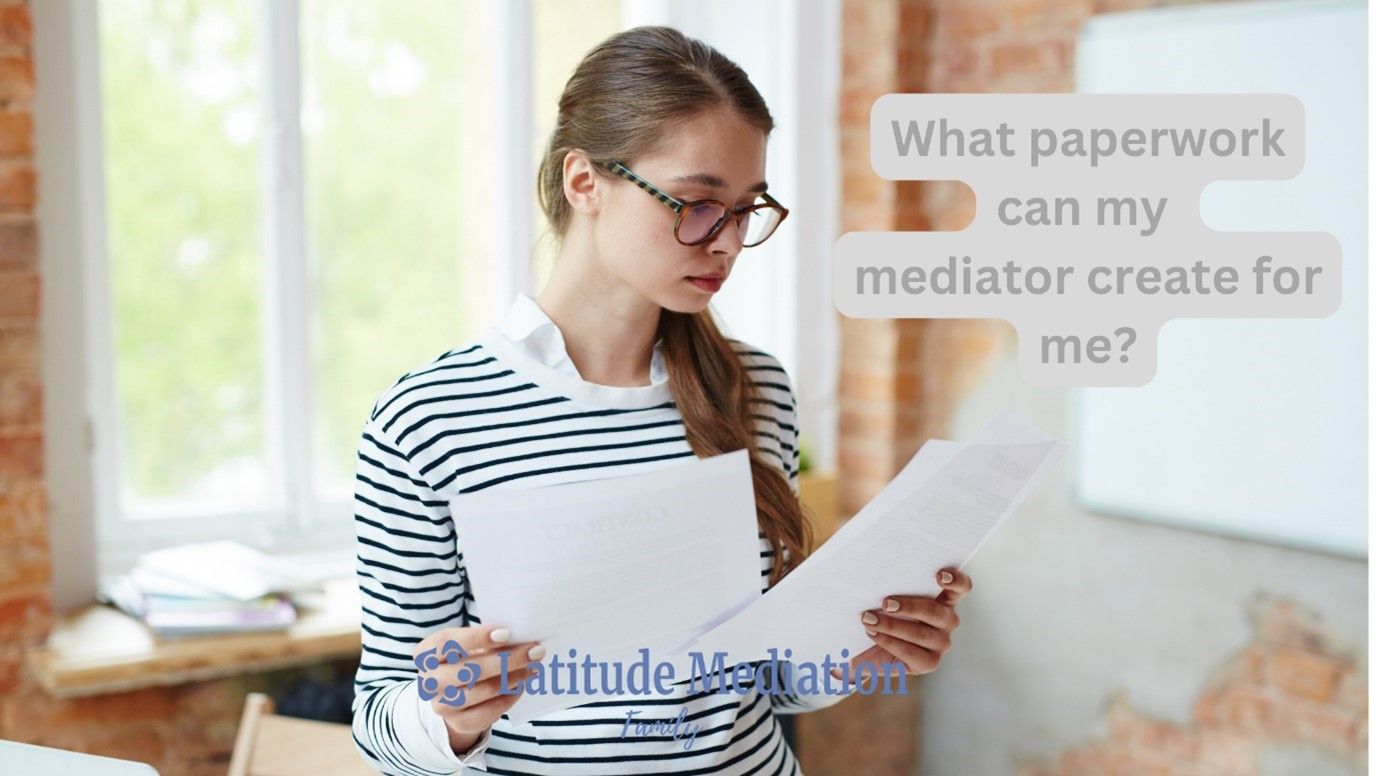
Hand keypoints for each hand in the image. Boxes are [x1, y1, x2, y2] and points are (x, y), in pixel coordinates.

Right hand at [412, 624, 543, 752]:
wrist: (452, 695)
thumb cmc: (465, 660)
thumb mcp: (467, 646)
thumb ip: (486, 640)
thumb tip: (520, 637)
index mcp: (427, 653)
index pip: (449, 642)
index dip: (477, 638)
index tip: (507, 633)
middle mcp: (429, 680)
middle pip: (469, 669)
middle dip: (507, 659)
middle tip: (535, 650)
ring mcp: (441, 705)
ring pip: (483, 691)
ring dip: (514, 678)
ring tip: (533, 667)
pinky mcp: (458, 723)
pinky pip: (488, 712)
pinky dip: (509, 698)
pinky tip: (522, 686)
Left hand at [829, 566, 971, 684]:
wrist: (865, 647)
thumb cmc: (878, 613)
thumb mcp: (882, 596)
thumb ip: (886, 582)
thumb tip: (867, 564)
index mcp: (943, 599)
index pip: (961, 587)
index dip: (956, 580)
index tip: (940, 575)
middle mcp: (946, 621)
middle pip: (937, 612)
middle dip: (910, 606)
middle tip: (885, 602)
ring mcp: (940, 643)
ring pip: (921, 634)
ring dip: (892, 626)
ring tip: (868, 619)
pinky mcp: (929, 662)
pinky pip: (912, 653)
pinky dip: (890, 642)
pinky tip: (873, 634)